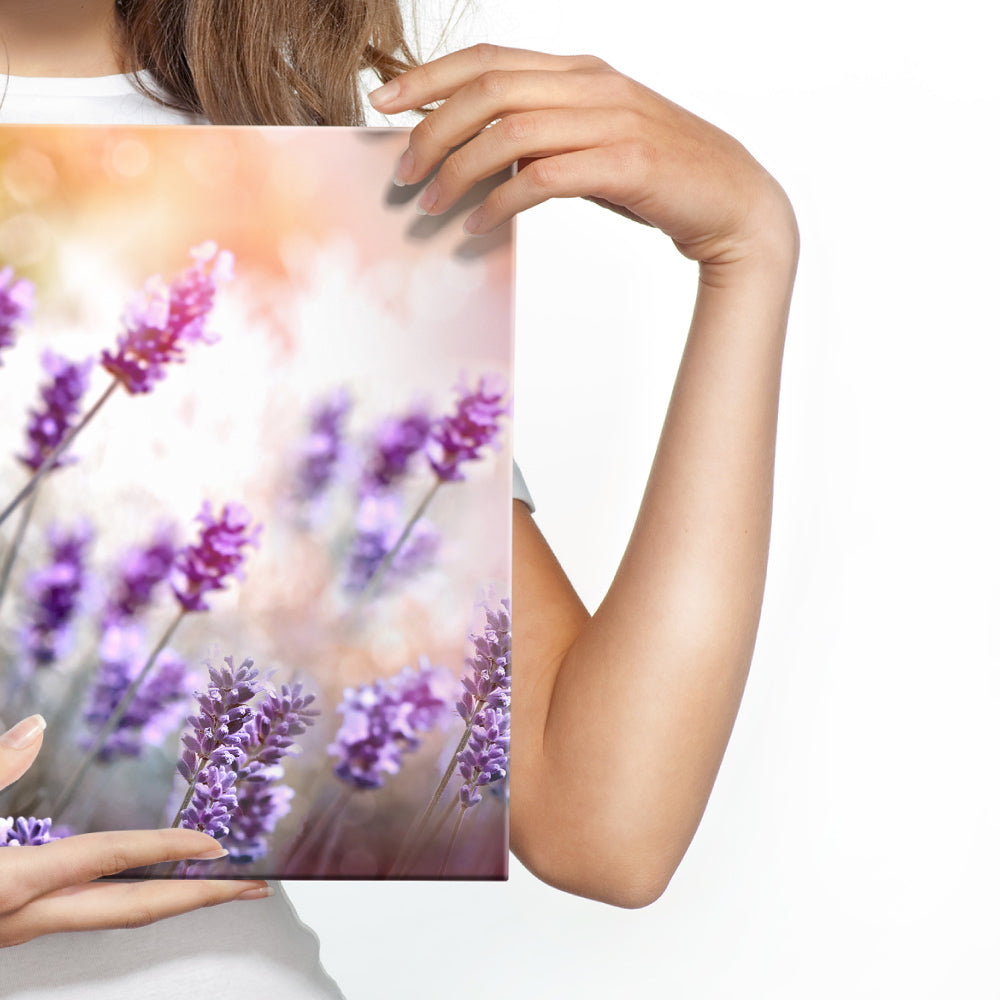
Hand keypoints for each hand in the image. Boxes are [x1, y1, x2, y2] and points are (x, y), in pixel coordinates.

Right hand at [0, 714, 270, 948]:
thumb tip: (33, 728)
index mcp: (8, 885)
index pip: (106, 860)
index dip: (166, 848)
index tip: (220, 845)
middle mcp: (23, 917)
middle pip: (131, 911)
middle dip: (199, 898)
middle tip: (257, 883)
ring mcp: (19, 930)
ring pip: (113, 918)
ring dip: (171, 898)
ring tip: (218, 879)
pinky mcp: (11, 928)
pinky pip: (87, 913)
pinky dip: (130, 897)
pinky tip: (147, 879)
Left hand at [369, 44, 796, 270]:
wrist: (732, 201)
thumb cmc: (657, 174)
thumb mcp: (594, 141)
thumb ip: (544, 137)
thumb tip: (484, 157)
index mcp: (580, 71)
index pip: (489, 59)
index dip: (430, 78)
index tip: (385, 105)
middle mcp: (591, 85)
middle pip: (488, 90)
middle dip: (432, 130)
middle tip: (403, 172)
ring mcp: (611, 120)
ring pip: (510, 131)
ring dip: (458, 170)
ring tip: (432, 205)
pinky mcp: (626, 164)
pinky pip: (544, 177)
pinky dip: (502, 201)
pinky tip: (480, 224)